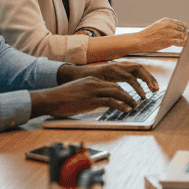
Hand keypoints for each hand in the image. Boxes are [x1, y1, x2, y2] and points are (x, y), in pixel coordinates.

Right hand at [31, 69, 153, 118]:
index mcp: (93, 79)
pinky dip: (121, 104)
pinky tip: (126, 109)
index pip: (114, 82)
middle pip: (119, 85)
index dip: (125, 89)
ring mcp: (93, 90)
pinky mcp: (91, 99)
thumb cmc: (63, 98)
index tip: (133, 94)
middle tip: (139, 99)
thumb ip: (93, 94)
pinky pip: (110, 101)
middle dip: (131, 92)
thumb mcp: (81, 92)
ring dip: (129, 99)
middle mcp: (95, 82)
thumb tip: (104, 101)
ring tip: (136, 105)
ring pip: (117, 92)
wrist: (49, 99)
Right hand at [134, 18, 188, 52]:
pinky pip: (180, 42)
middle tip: (185, 38)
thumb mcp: (158, 26)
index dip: (185, 28)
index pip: (180, 23)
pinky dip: (182, 44)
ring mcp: (169, 33)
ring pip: (182, 35)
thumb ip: (167, 26)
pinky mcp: (168, 41)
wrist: (139, 40)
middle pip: (182, 29)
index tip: (187, 31)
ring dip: (183, 39)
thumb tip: (177, 30)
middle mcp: (169, 25)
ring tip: (182, 42)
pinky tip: (180, 45)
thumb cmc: (147, 35)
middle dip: (184, 34)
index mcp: (166, 20)